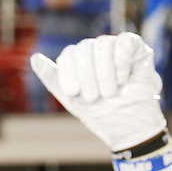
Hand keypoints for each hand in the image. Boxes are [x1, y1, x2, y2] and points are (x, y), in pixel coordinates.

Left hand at [30, 33, 165, 151]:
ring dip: (104, 73)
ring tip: (110, 93)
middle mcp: (98, 51)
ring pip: (103, 44)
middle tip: (94, 98)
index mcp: (81, 60)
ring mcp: (117, 48)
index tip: (74, 93)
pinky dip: (121, 62)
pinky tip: (123, 79)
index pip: (69, 54)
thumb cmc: (100, 114)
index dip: (69, 73)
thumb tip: (34, 58)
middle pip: (84, 48)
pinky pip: (124, 42)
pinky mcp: (137, 50)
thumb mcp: (71, 99)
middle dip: (86, 77)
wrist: (129, 128)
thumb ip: (53, 78)